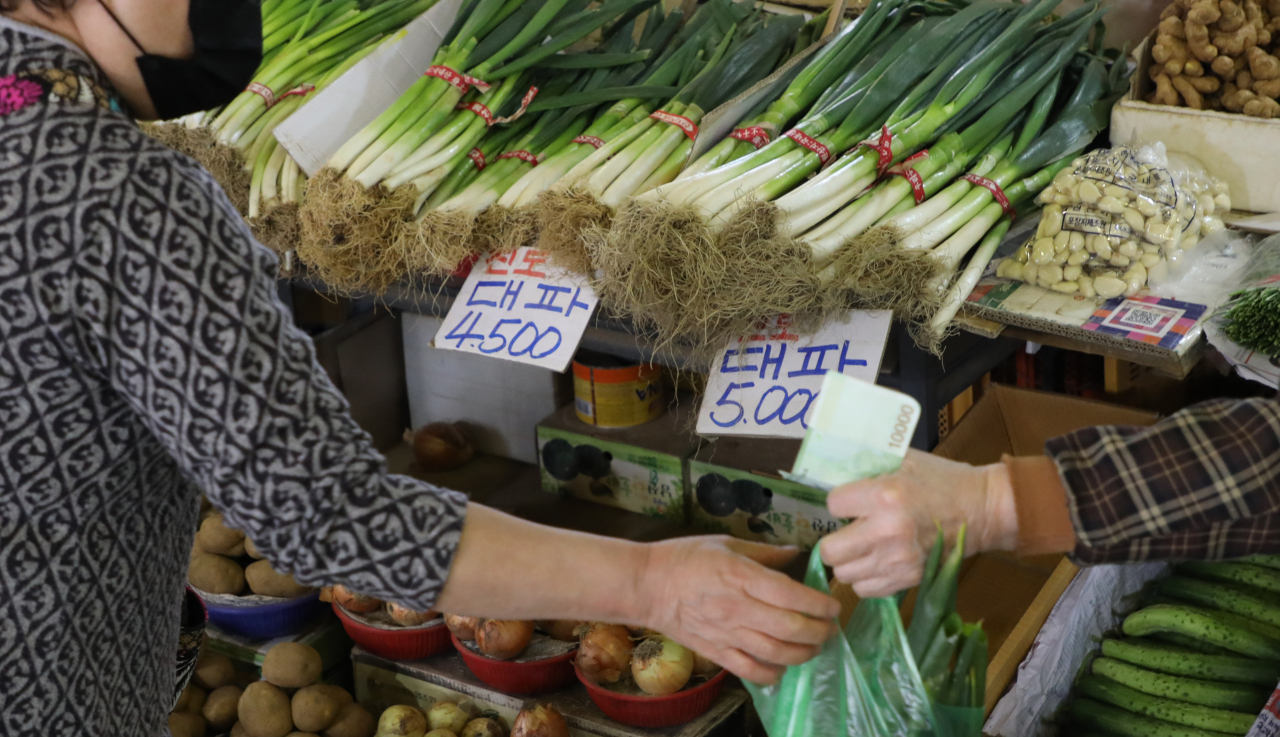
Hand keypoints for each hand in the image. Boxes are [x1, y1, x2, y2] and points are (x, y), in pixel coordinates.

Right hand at [637, 536, 840, 684]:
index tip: (833, 605)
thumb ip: (765, 552)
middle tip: (831, 628)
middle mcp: (738, 608)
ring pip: (776, 653)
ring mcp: (727, 634)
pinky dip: (773, 674)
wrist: (646, 585)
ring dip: (803, 653)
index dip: (819, 604)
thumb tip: (797, 553)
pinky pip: (751, 671)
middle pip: (790, 628)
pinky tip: (783, 667)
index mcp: (741, 576)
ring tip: (814, 646)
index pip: (791, 595)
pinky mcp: (716, 652)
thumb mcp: (726, 543)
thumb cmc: (685, 558)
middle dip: (819, 631)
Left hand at [819, 450, 1017, 598]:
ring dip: (849, 561)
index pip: (832, 506)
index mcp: (883, 496)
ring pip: (844, 575)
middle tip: (846, 532)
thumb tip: (832, 474)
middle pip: (830, 551)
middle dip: (833, 540)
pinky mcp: (909, 579)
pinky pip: (865, 589)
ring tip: (862, 548)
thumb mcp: (904, 461)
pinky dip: (865, 578)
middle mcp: (887, 531)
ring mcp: (898, 560)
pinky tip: (876, 562)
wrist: (982, 510)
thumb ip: (868, 468)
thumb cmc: (941, 480)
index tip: (851, 503)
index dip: (839, 503)